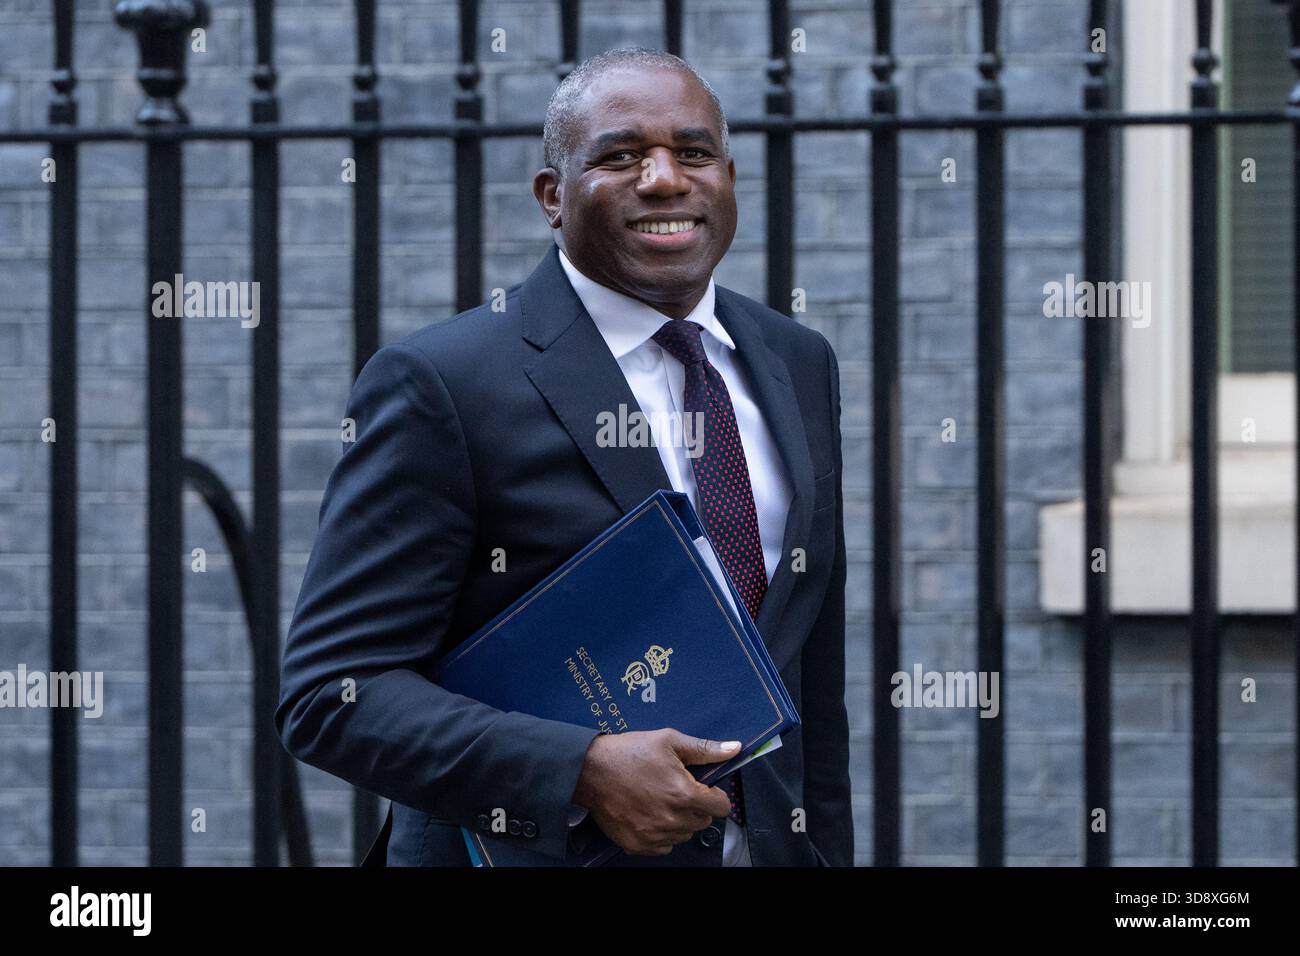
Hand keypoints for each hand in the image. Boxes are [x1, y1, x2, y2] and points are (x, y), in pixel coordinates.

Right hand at [570, 729, 737, 855]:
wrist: (590, 771)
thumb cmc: (629, 752)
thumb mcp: (669, 741)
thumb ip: (705, 749)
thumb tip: (733, 749)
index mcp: (684, 794)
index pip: (721, 807)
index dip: (715, 795)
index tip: (704, 788)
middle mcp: (672, 819)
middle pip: (703, 821)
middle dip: (697, 806)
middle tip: (678, 789)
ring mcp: (654, 835)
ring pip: (685, 834)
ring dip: (680, 820)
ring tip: (662, 799)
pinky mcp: (638, 845)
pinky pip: (665, 845)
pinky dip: (663, 833)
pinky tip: (651, 814)